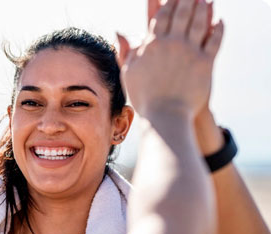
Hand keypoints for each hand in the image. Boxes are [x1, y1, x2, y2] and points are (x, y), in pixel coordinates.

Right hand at [118, 0, 223, 119]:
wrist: (164, 116)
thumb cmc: (144, 98)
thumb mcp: (128, 73)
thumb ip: (125, 51)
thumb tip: (119, 32)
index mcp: (152, 45)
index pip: (161, 16)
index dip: (167, 3)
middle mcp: (171, 44)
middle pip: (181, 13)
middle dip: (186, 0)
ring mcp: (189, 52)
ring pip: (198, 22)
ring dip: (202, 8)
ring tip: (205, 0)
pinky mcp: (205, 62)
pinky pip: (214, 40)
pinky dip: (218, 29)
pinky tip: (220, 22)